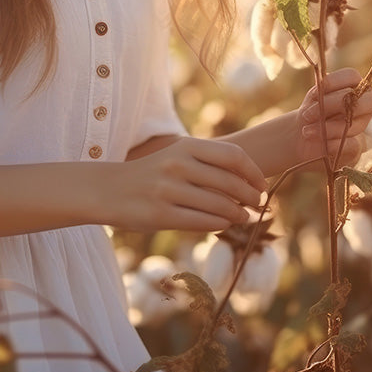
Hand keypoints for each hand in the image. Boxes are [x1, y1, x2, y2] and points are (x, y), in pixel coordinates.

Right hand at [99, 138, 266, 232]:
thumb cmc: (152, 174)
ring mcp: (168, 190)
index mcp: (186, 146)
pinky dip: (219, 225)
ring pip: (220, 206)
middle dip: (251, 197)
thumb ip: (208, 165)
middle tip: (258, 206)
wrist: (108, 190)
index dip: (254, 173)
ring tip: (243, 217)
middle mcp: (178, 165)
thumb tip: (250, 184)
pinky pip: (202, 222)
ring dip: (238, 214)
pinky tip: (223, 224)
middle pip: (230, 183)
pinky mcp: (160, 215)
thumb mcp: (177, 157)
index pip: (234, 156)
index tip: (262, 186)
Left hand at [296, 67, 371, 165]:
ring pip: (353, 124)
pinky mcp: (359, 145)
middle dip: (333, 105)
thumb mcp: (312, 100)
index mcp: (354, 86)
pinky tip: (322, 144)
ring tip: (306, 131)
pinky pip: (352, 145)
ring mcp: (363, 124)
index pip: (352, 76)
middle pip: (363, 99)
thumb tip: (322, 86)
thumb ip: (320, 92)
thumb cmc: (311, 111)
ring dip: (326, 128)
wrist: (304, 136)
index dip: (333, 82)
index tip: (313, 93)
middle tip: (308, 114)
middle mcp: (364, 103)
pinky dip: (333, 144)